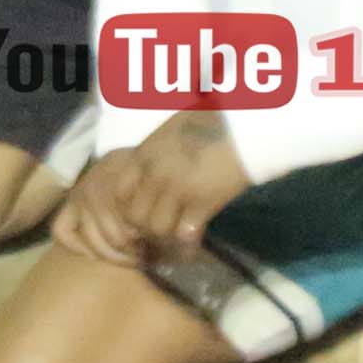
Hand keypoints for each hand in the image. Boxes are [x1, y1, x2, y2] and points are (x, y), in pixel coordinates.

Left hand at [58, 113, 247, 272]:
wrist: (242, 127)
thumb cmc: (209, 121)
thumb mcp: (169, 131)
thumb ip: (154, 153)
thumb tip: (146, 175)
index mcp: (144, 155)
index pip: (119, 193)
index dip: (129, 207)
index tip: (142, 213)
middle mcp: (154, 174)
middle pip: (135, 216)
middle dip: (145, 228)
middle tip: (159, 231)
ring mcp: (176, 190)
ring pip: (157, 229)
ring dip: (167, 236)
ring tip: (177, 235)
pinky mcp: (201, 203)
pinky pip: (184, 235)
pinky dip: (188, 241)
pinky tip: (196, 237)